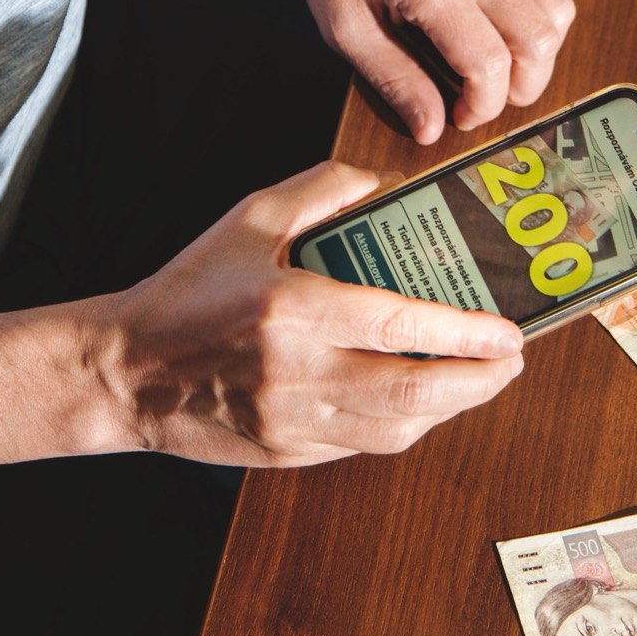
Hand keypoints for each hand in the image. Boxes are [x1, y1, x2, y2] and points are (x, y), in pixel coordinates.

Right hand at [90, 161, 524, 466]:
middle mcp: (297, 372)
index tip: (507, 331)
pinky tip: (426, 400)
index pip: (399, 328)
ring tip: (481, 378)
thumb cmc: (188, 289)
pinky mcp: (289, 451)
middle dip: (478, 381)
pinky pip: (366, 444)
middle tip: (512, 359)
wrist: (125, 371)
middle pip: (413, 392)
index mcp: (291, 309)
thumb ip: (323, 190)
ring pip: (397, 428)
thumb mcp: (250, 218)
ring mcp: (294, 420)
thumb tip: (387, 184)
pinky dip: (407, 424)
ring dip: (452, 408)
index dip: (463, 335)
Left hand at [277, 0, 574, 142]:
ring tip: (501, 64)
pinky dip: (540, 14)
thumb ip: (394, 80)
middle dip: (522, 86)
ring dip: (538, 51)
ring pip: (557, 9)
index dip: (484, 105)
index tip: (462, 115)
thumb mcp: (345, 26)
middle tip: (487, 96)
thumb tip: (430, 127)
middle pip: (539, 40)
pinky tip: (506, 26)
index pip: (490, 65)